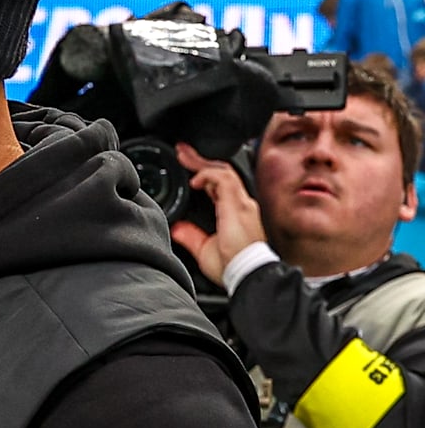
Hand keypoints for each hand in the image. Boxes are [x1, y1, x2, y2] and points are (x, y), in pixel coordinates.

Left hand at [168, 143, 266, 285]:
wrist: (249, 275)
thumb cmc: (233, 268)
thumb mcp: (205, 250)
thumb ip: (192, 237)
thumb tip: (178, 229)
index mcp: (236, 213)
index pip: (221, 185)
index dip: (205, 173)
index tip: (189, 168)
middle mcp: (242, 205)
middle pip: (222, 172)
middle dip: (200, 160)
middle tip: (182, 152)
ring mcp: (242, 204)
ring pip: (224, 171)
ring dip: (202, 163)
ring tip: (184, 156)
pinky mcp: (238, 206)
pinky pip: (224, 179)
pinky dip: (208, 175)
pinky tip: (195, 180)